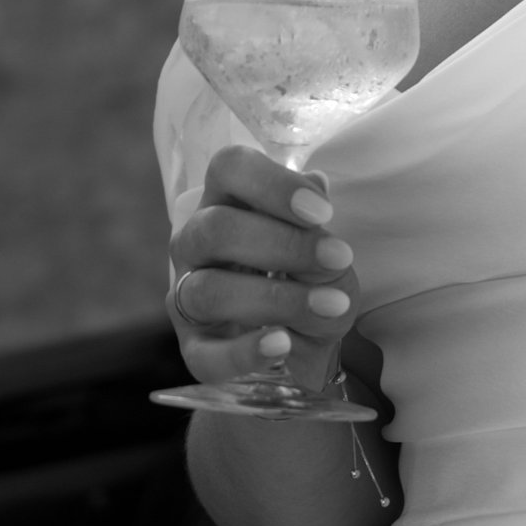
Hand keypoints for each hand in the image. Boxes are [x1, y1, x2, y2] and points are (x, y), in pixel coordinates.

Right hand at [167, 144, 358, 391]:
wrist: (306, 346)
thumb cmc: (311, 283)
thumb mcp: (327, 256)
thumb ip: (317, 231)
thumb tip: (316, 189)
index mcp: (226, 203)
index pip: (228, 169)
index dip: (273, 184)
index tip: (324, 212)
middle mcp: (195, 245)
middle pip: (214, 227)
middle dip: (282, 243)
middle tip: (338, 258)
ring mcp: (187, 298)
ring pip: (207, 291)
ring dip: (276, 298)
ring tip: (330, 306)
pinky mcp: (194, 350)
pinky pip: (206, 355)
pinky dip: (247, 351)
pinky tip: (284, 344)